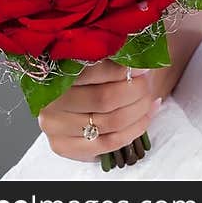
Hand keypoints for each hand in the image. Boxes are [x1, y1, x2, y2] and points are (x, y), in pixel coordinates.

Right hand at [38, 58, 174, 163]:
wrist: (65, 97)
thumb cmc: (87, 72)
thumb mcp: (94, 58)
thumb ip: (110, 56)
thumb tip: (138, 59)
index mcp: (55, 72)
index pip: (95, 73)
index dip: (123, 71)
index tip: (142, 68)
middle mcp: (51, 101)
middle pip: (105, 99)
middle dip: (135, 91)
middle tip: (148, 83)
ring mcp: (55, 127)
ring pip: (110, 123)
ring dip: (138, 111)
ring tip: (150, 99)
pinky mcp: (63, 146)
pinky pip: (107, 143)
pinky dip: (134, 130)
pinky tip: (146, 117)